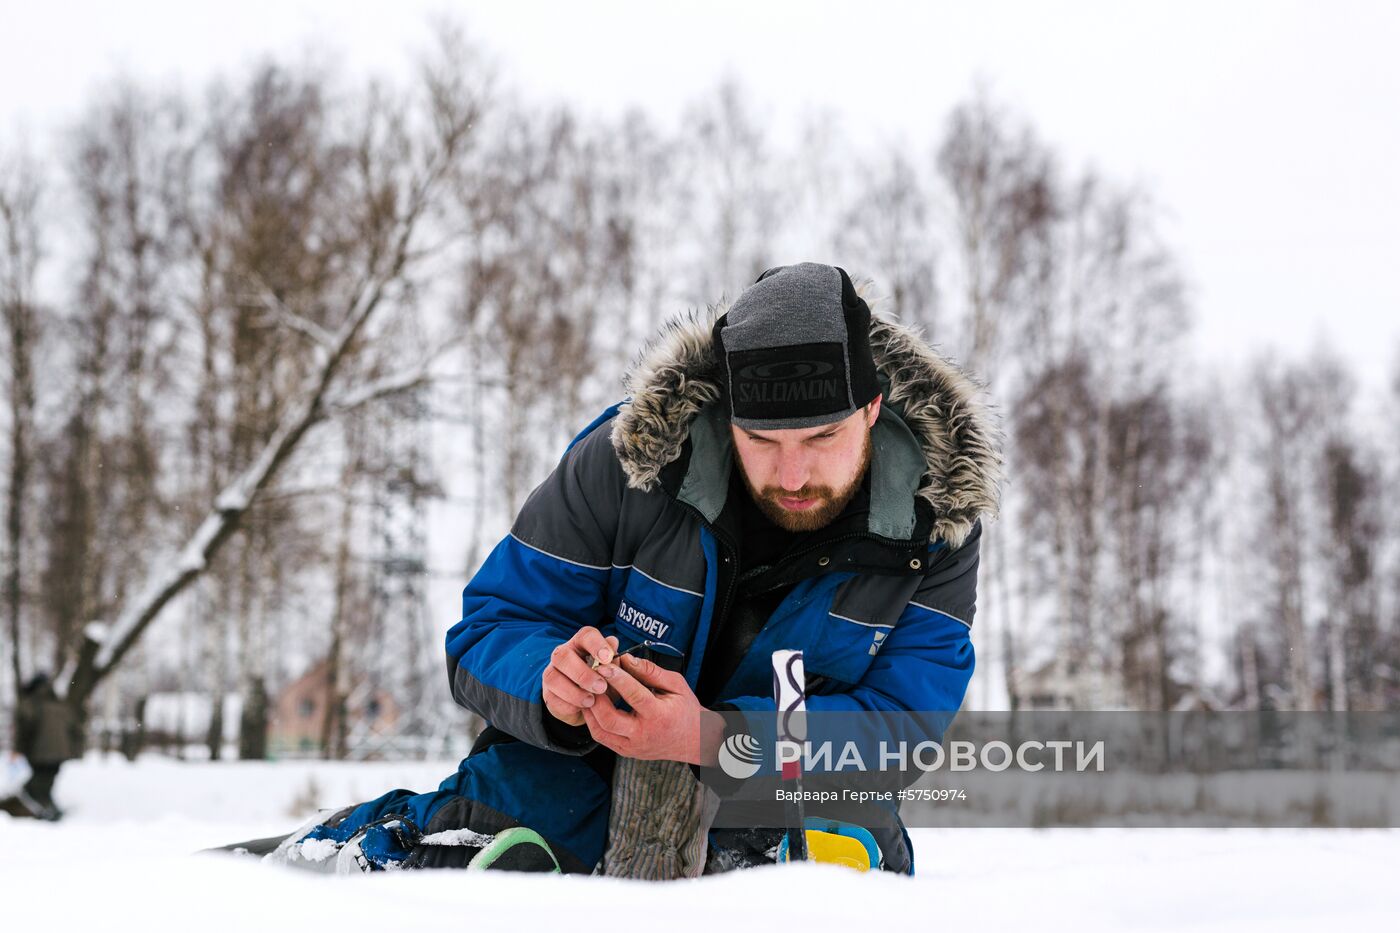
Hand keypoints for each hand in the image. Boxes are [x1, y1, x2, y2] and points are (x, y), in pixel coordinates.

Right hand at [543, 626, 619, 726]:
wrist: (590, 707)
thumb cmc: (603, 682)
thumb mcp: (612, 673)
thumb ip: (613, 659)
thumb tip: (613, 642)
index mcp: (581, 644)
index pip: (586, 635)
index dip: (596, 645)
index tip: (607, 658)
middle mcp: (563, 654)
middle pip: (563, 655)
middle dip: (583, 673)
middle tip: (601, 687)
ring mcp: (552, 673)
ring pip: (553, 677)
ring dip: (574, 691)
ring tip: (591, 701)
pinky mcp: (547, 693)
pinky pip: (552, 697)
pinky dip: (568, 704)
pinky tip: (582, 708)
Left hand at [581, 654, 725, 765]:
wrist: (693, 740)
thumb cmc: (685, 710)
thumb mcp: (676, 685)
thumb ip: (651, 671)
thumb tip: (627, 659)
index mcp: (659, 716)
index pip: (634, 695)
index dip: (617, 679)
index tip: (604, 665)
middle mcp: (643, 734)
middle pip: (609, 718)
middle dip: (596, 696)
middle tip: (591, 678)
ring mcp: (632, 746)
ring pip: (600, 730)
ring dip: (590, 708)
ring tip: (589, 689)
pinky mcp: (625, 751)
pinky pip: (601, 737)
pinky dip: (593, 720)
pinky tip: (593, 704)